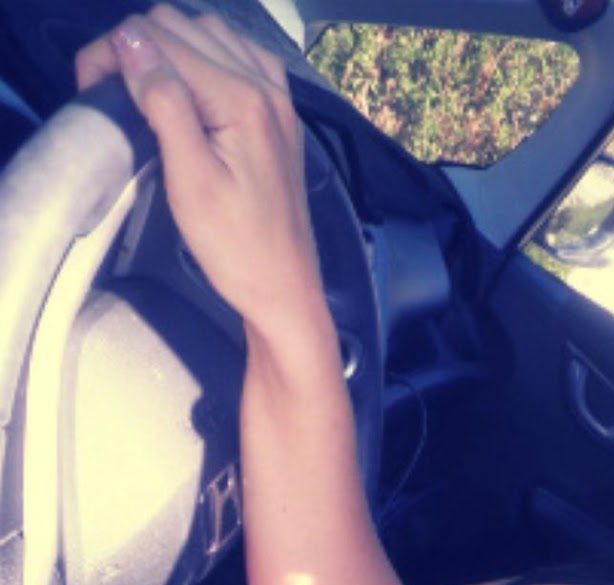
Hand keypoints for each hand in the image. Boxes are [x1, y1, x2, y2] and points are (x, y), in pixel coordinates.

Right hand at [75, 5, 324, 338]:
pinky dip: (206, 57)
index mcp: (242, 99)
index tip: (90, 88)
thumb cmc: (236, 249)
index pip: (160, 38)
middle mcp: (265, 86)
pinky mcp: (279, 114)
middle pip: (182, 25)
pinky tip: (191, 87)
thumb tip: (132, 42)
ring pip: (209, 33)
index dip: (115, 53)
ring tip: (145, 89)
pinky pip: (239, 56)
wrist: (285, 290)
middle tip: (113, 90)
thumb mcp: (190, 181)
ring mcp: (277, 98)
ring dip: (169, 48)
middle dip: (138, 45)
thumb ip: (164, 105)